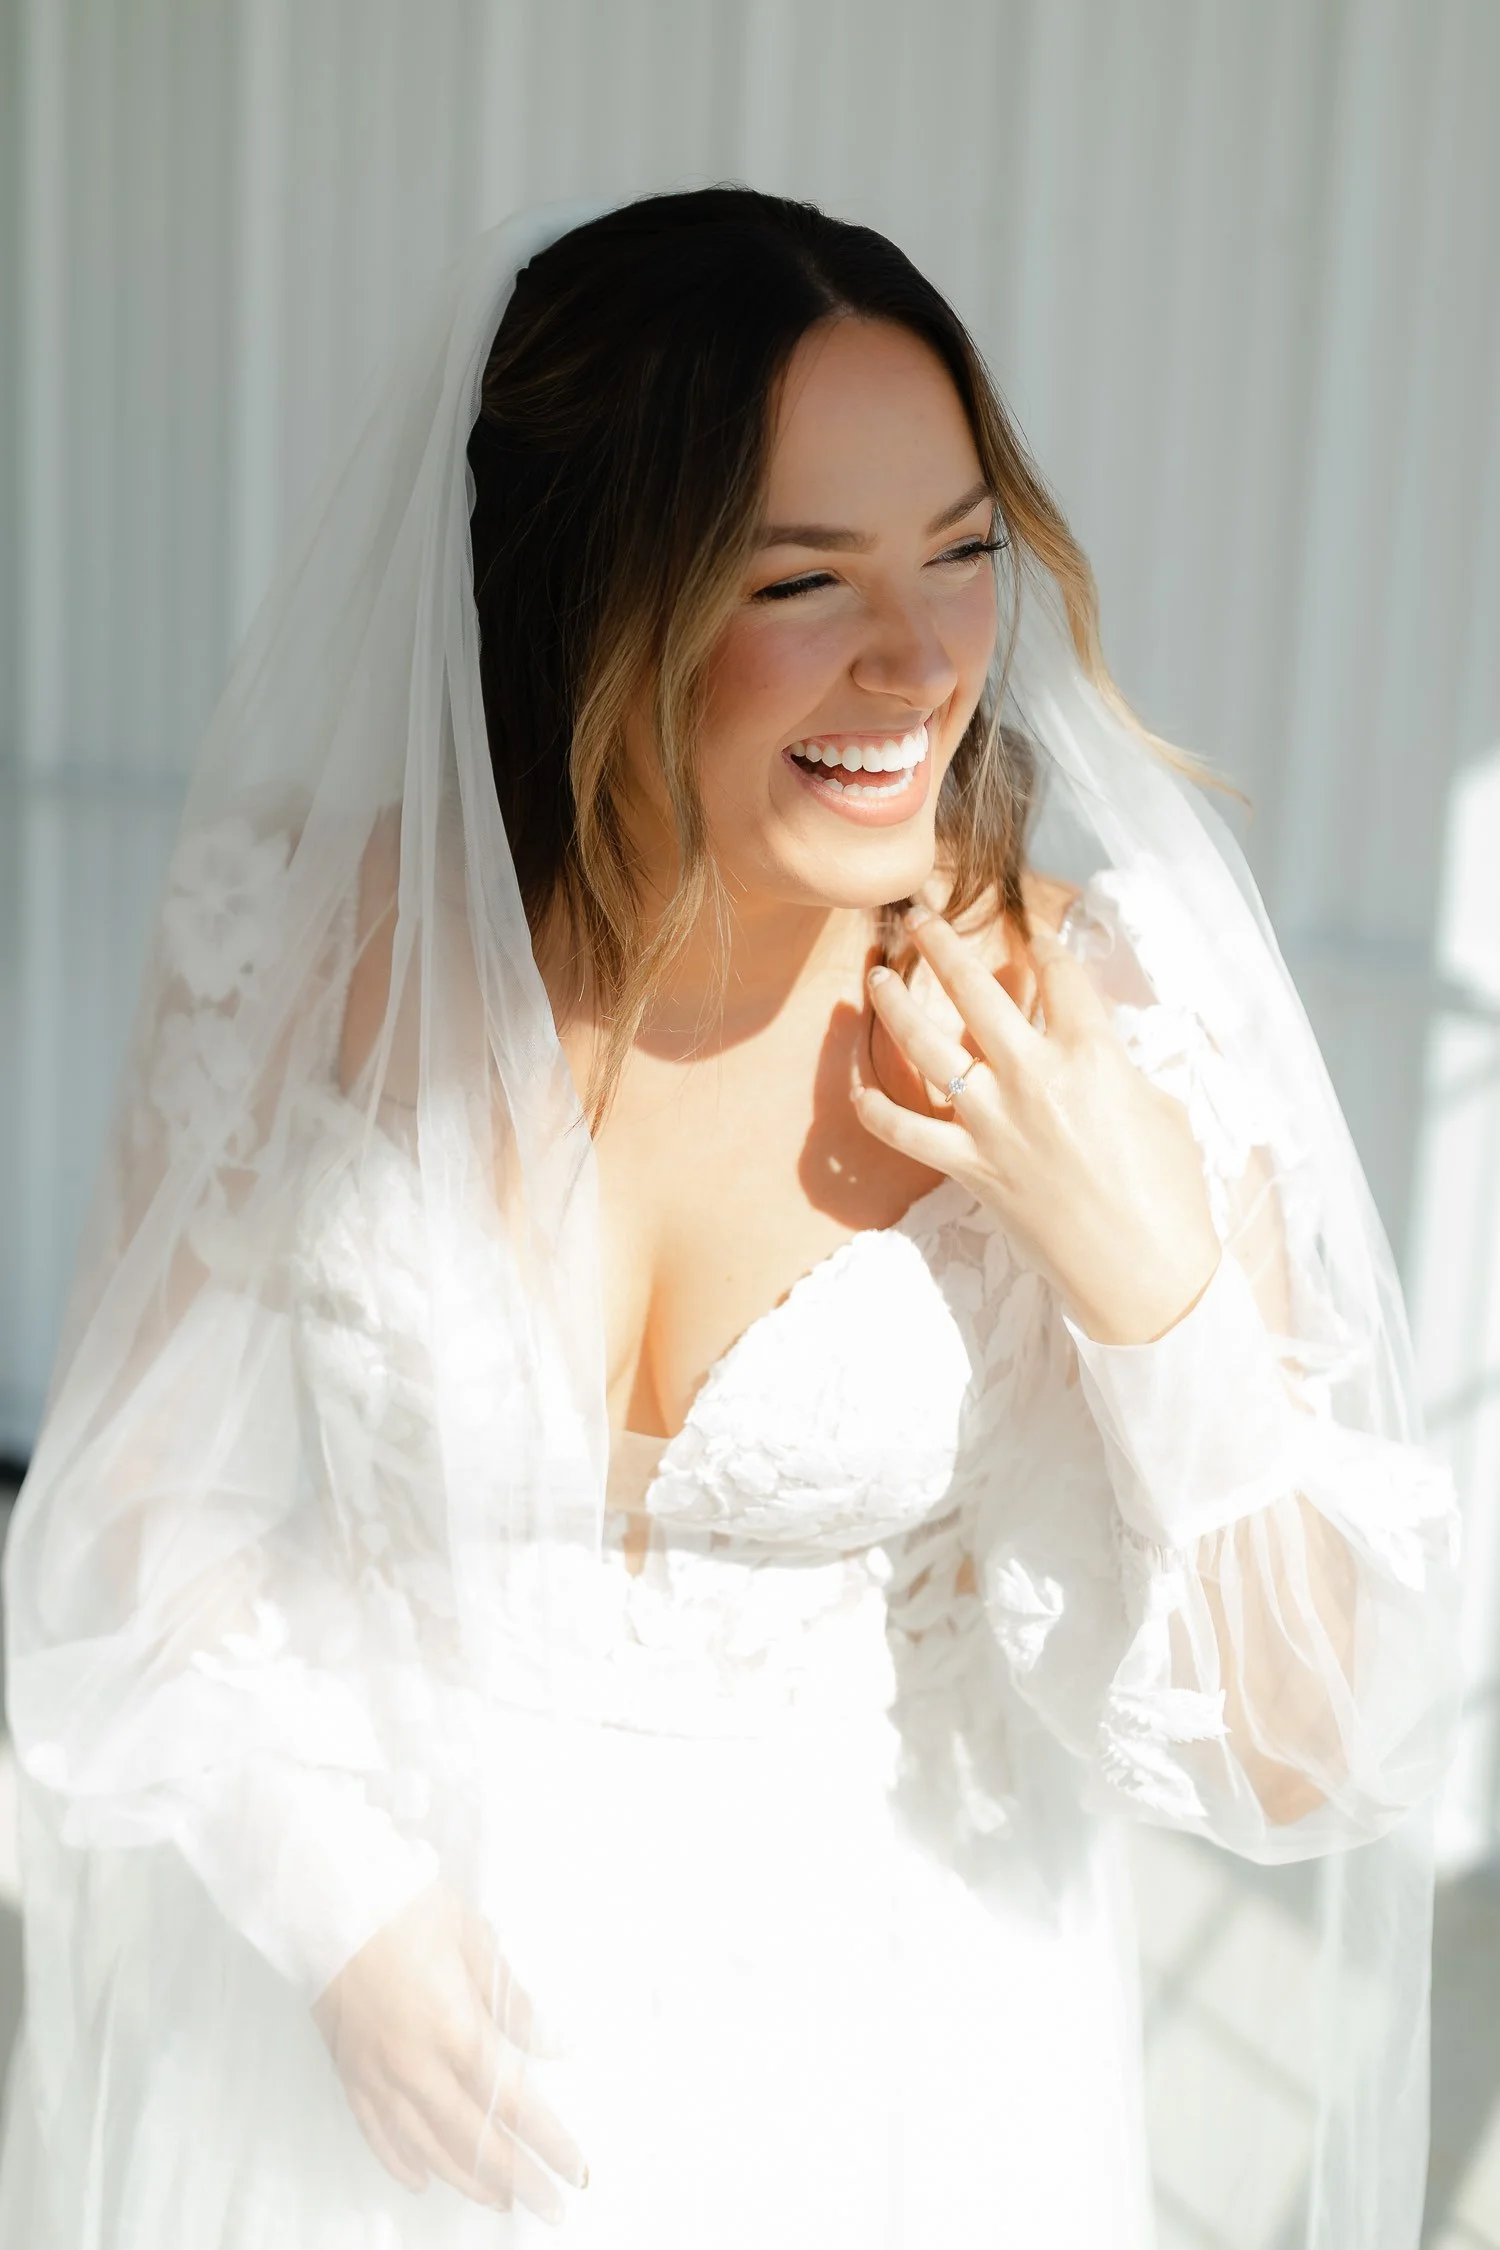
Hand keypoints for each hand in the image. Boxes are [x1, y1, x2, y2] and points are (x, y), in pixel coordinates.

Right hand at [312, 1881, 586, 2220]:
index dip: (548, 2142)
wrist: (327, 1896)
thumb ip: (514, 2003)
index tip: (576, 2170)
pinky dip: (401, 2163)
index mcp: (455, 2029)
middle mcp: (416, 2067)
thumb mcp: (475, 1940)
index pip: (514, 2103)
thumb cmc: (406, 1905)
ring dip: (468, 2180)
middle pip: (475, 2141)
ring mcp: (378, 2076)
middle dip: (519, 2179)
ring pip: (427, 2149)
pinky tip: (422, 2179)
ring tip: (501, 2200)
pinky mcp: (348, 2072)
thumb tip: (553, 2046)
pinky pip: (376, 2134)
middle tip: (551, 2207)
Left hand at [855, 905, 1220, 1344]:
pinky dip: (876, 1111)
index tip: (1024, 922)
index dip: (1040, 940)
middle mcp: (1033, 1079)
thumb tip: (1091, 1049)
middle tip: (920, 918)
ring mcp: (994, 1124)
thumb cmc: (1170, 1192)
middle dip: (943, 945)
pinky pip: (906, 1133)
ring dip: (895, 1005)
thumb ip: (1116, 1065)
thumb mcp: (1159, 1106)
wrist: (1146, 1274)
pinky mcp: (970, 1169)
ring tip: (876, 975)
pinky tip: (860, 1089)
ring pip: (926, 1047)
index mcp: (1092, 1055)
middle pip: (975, 992)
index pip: (1058, 975)